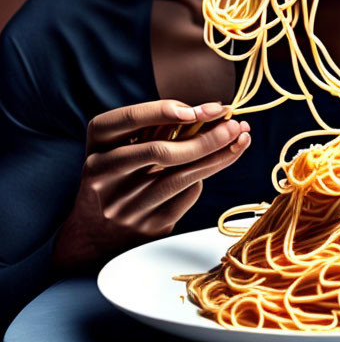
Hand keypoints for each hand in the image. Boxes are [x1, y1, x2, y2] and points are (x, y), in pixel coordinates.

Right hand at [52, 100, 250, 271]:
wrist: (96, 233)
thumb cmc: (121, 174)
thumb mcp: (123, 146)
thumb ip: (158, 128)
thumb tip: (212, 111)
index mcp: (97, 146)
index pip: (130, 119)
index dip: (166, 110)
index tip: (203, 108)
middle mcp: (104, 175)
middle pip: (161, 151)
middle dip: (206, 137)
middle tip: (236, 126)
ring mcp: (125, 204)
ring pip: (180, 176)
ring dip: (217, 156)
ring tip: (241, 141)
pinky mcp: (147, 225)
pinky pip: (186, 196)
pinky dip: (203, 177)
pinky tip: (215, 165)